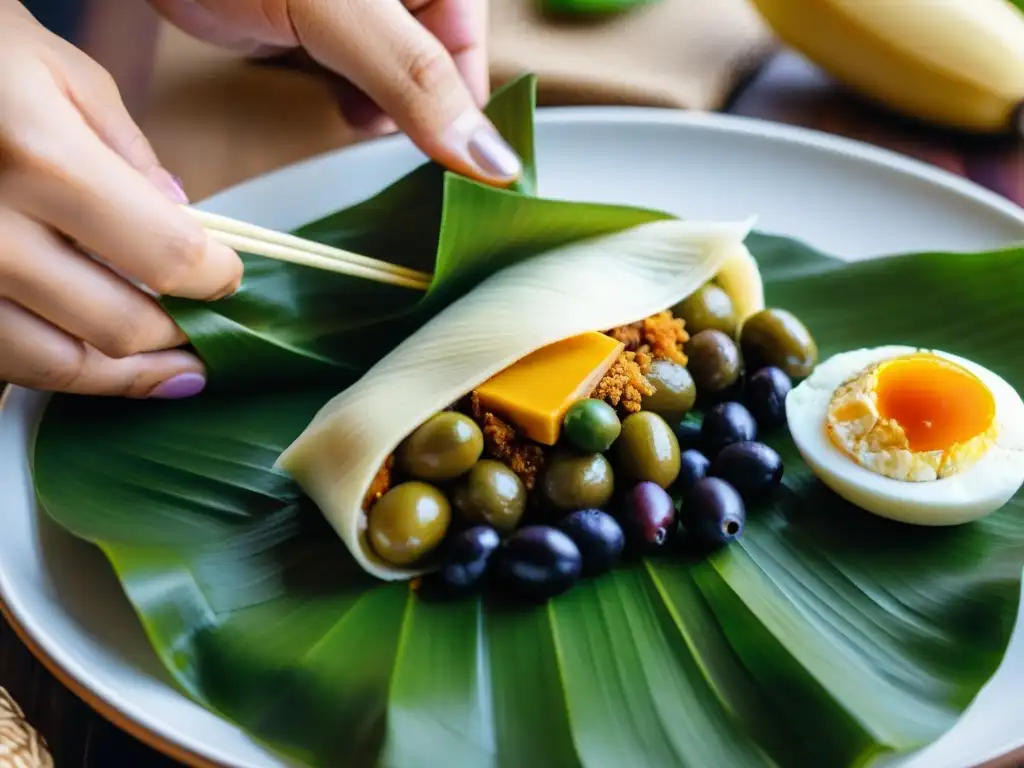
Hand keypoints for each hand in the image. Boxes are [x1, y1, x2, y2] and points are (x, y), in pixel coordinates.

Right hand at [0, 2, 242, 397]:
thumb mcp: (63, 74)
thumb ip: (130, 154)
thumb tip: (181, 215)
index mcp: (43, 162)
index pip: (167, 255)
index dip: (214, 277)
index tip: (227, 276)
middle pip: (121, 325)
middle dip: (181, 336)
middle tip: (209, 332)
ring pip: (62, 365)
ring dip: (131, 377)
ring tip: (175, 371)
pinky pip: (9, 362)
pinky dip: (67, 370)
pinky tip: (104, 364)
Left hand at [148, 0, 522, 185]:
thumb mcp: (340, 11)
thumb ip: (416, 80)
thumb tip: (492, 162)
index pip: (472, 63)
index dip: (457, 120)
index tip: (437, 167)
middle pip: (442, 76)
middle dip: (411, 111)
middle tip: (370, 113)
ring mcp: (374, 11)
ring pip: (404, 83)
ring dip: (382, 110)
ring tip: (348, 101)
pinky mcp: (335, 24)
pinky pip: (368, 76)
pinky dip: (355, 97)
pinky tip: (338, 98)